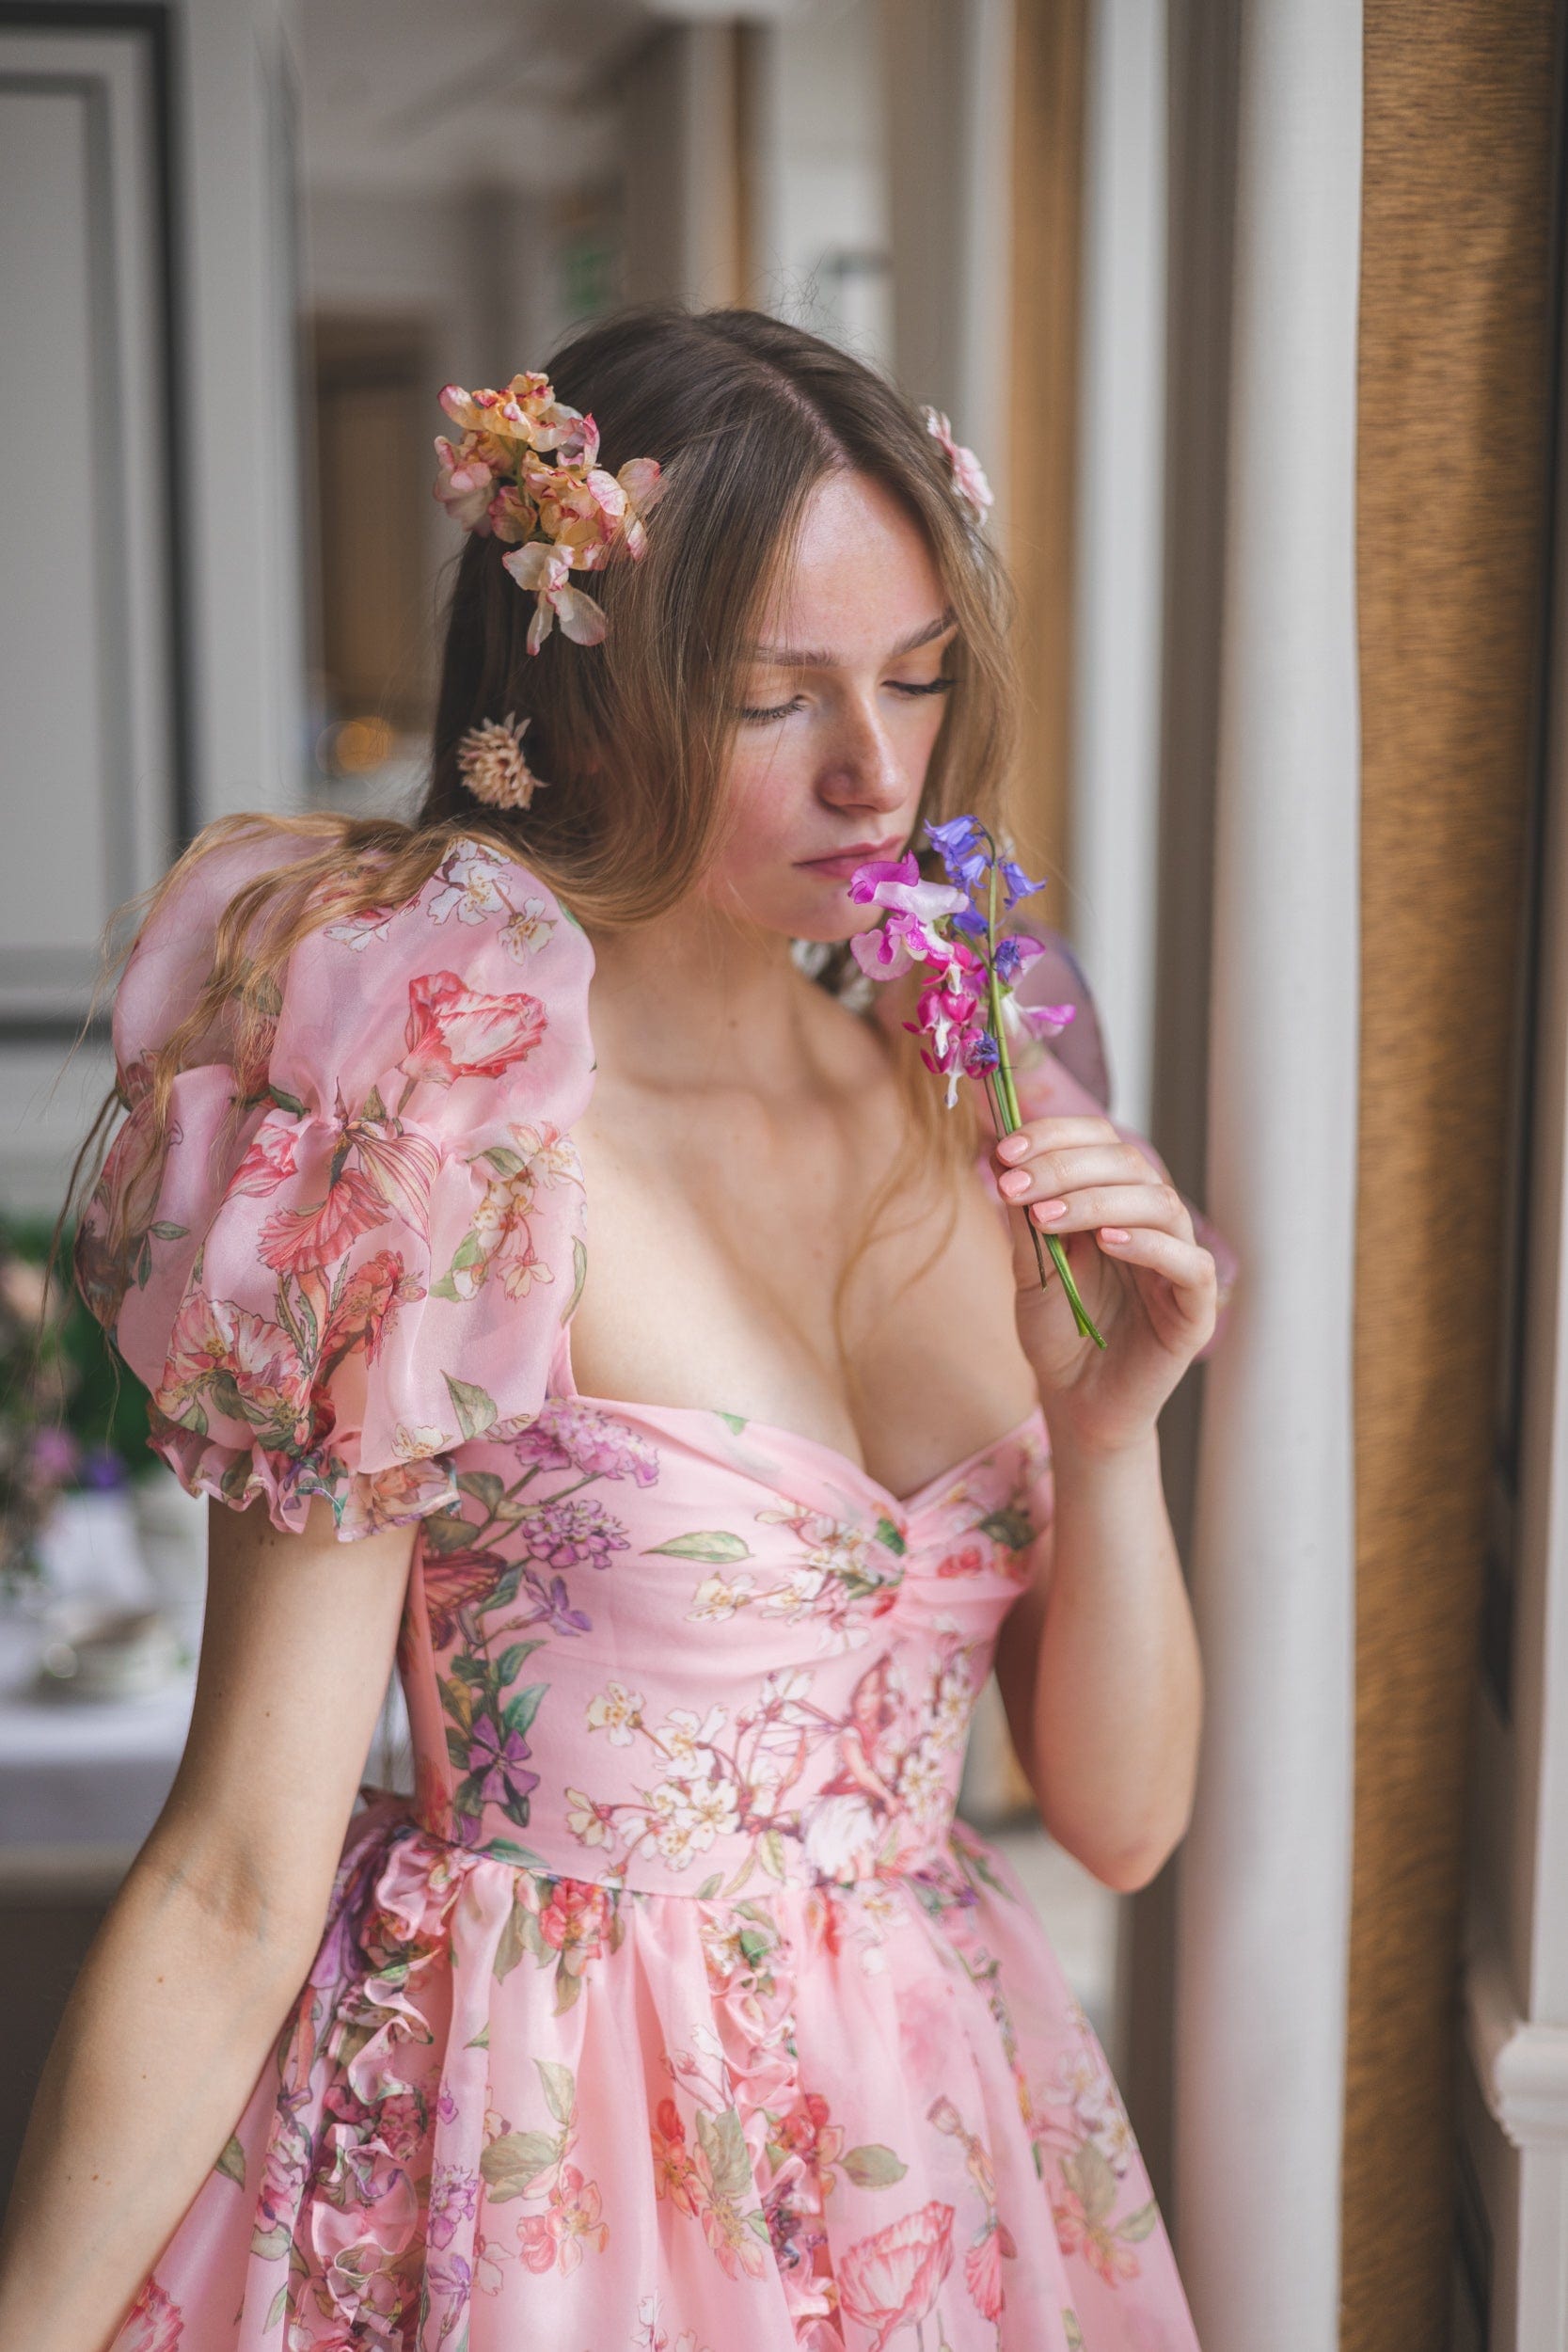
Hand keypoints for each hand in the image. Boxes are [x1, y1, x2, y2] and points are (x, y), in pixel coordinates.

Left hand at [992, 1113, 1217, 1452]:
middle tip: (1015, 1184)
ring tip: (1047, 1217)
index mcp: (1116, 1200)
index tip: (1006, 1150)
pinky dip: (1148, 1245)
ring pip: (1160, 1204)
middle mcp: (1152, 1221)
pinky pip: (1189, 1264)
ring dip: (1097, 1201)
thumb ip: (1023, 1216)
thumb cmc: (1058, 1331)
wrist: (1077, 1401)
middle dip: (1065, 1167)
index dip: (1057, 1136)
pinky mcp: (1196, 1306)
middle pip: (1129, 1164)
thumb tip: (998, 1151)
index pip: (1102, 1141)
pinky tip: (1105, 1243)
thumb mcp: (1029, 1268)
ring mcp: (1179, 1260)